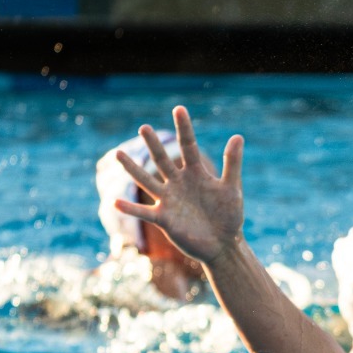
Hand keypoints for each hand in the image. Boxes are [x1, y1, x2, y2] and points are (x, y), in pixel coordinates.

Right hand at [113, 106, 244, 265]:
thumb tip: (238, 136)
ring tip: (119, 153)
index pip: (189, 146)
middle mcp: (178, 183)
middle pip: (163, 160)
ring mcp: (169, 200)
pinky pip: (144, 212)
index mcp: (196, 173)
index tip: (179, 108)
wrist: (223, 244)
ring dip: (133, 168)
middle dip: (154, 145)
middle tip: (144, 127)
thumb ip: (232, 163)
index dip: (184, 129)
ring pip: (147, 181)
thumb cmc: (229, 216)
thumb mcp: (231, 189)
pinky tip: (115, 201)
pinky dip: (130, 208)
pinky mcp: (164, 219)